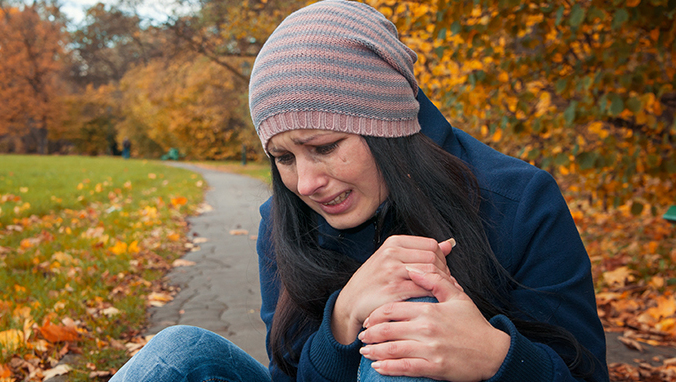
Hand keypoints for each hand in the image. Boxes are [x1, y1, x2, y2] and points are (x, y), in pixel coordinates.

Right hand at [331, 236, 455, 343]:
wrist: (351, 302)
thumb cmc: (373, 281)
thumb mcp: (392, 259)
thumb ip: (420, 251)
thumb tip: (448, 244)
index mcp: (393, 243)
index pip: (431, 245)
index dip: (442, 259)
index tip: (442, 272)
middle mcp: (391, 253)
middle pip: (433, 258)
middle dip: (444, 273)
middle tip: (445, 286)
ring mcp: (392, 271)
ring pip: (431, 273)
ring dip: (441, 285)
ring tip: (442, 294)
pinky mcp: (393, 290)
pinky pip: (423, 289)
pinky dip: (433, 296)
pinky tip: (434, 302)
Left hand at [358, 266, 510, 381]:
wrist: (493, 352)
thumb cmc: (474, 324)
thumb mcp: (457, 296)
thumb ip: (435, 280)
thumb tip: (414, 268)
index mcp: (429, 310)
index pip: (393, 309)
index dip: (376, 314)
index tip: (369, 318)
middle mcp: (427, 329)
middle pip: (388, 330)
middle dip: (371, 334)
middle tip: (362, 335)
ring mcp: (430, 349)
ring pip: (393, 350)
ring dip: (375, 351)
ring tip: (365, 351)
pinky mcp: (434, 367)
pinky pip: (405, 368)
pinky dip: (388, 368)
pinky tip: (378, 367)